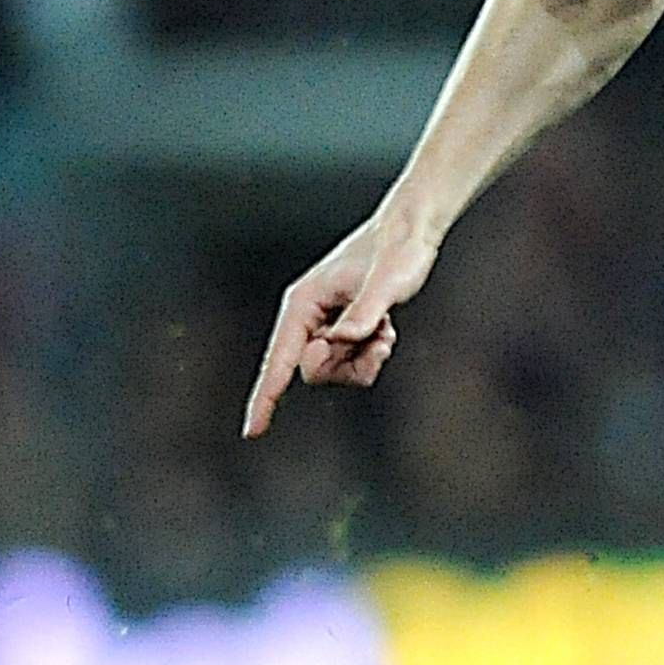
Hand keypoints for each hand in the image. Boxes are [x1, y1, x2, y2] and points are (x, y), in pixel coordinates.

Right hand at [241, 208, 442, 437]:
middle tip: (376, 338)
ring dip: (364, 360)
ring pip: (336, 371)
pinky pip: (353, 365)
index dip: (266, 396)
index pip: (279, 358)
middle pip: (313, 370)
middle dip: (346, 365)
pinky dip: (372, 355)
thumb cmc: (395, 250)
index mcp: (304, 303)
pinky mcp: (345, 330)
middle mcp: (309, 317)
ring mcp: (327, 325)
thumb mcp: (385, 282)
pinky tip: (385, 331)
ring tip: (385, 332)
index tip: (253, 430)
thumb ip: (364, 311)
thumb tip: (342, 339)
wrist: (410, 234)